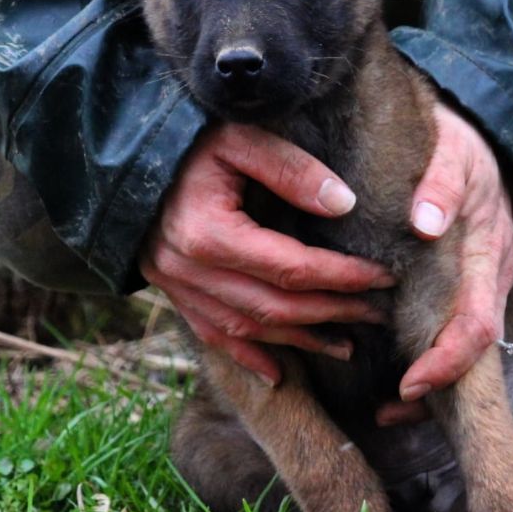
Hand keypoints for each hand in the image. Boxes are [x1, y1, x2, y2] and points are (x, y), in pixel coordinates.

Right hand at [140, 122, 393, 385]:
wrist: (129, 157)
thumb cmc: (191, 141)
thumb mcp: (241, 137)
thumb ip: (292, 169)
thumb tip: (344, 205)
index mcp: (209, 233)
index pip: (292, 268)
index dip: (342, 277)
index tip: (383, 277)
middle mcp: (189, 271)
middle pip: (275, 307)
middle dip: (332, 312)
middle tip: (377, 313)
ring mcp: (177, 288)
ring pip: (248, 330)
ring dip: (300, 342)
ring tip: (347, 346)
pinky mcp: (172, 293)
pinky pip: (214, 337)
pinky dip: (248, 358)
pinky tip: (279, 374)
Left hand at [375, 101, 512, 425]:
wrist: (502, 136)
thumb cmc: (468, 144)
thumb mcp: (454, 149)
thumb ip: (441, 183)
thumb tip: (424, 225)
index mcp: (487, 253)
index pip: (477, 324)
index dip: (447, 361)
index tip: (411, 385)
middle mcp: (494, 277)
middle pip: (478, 350)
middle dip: (441, 385)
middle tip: (393, 407)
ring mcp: (490, 281)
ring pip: (471, 344)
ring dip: (438, 378)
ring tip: (390, 406)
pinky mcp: (480, 280)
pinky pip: (464, 326)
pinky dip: (439, 355)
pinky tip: (405, 374)